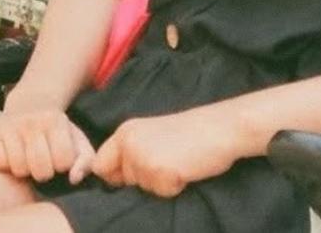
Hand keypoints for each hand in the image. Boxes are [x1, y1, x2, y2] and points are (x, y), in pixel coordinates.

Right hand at [0, 107, 94, 184]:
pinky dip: (5, 164)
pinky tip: (12, 154)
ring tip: (28, 158)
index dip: (63, 164)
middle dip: (45, 172)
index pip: (63, 162)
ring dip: (25, 170)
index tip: (59, 156)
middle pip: (41, 170)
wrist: (30, 104)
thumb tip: (74, 178)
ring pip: (19, 169)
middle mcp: (32, 121)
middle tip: (43, 161)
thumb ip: (86, 161)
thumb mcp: (77, 140)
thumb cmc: (56, 130)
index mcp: (56, 120)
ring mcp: (10, 125)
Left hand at [91, 110, 244, 197]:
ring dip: (160, 182)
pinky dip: (174, 186)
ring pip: (143, 188)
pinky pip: (162, 193)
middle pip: (122, 180)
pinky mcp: (160, 172)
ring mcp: (143, 158)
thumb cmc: (191, 132)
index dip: (115, 174)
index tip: (133, 174)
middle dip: (142, 179)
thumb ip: (132, 149)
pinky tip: (185, 169)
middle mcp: (129, 143)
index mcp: (125, 131)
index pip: (100, 164)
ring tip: (178, 162)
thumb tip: (115, 177)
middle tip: (167, 161)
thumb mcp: (153, 134)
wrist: (220, 127)